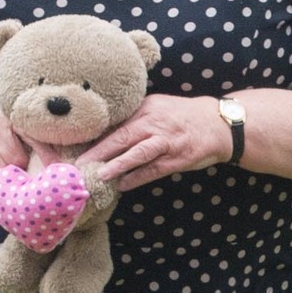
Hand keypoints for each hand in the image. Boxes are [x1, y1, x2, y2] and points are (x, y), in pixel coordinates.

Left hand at [80, 94, 228, 193]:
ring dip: (117, 164)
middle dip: (98, 151)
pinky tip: (122, 185)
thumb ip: (134, 117)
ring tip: (98, 175)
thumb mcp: (157, 107)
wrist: (218, 123)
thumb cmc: (181, 117)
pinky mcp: (178, 157)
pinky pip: (154, 169)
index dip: (94, 135)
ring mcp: (167, 140)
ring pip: (138, 152)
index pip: (116, 122)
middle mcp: (155, 121)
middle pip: (122, 136)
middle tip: (78, 164)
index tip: (74, 146)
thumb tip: (103, 132)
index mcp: (146, 107)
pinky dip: (137, 177)